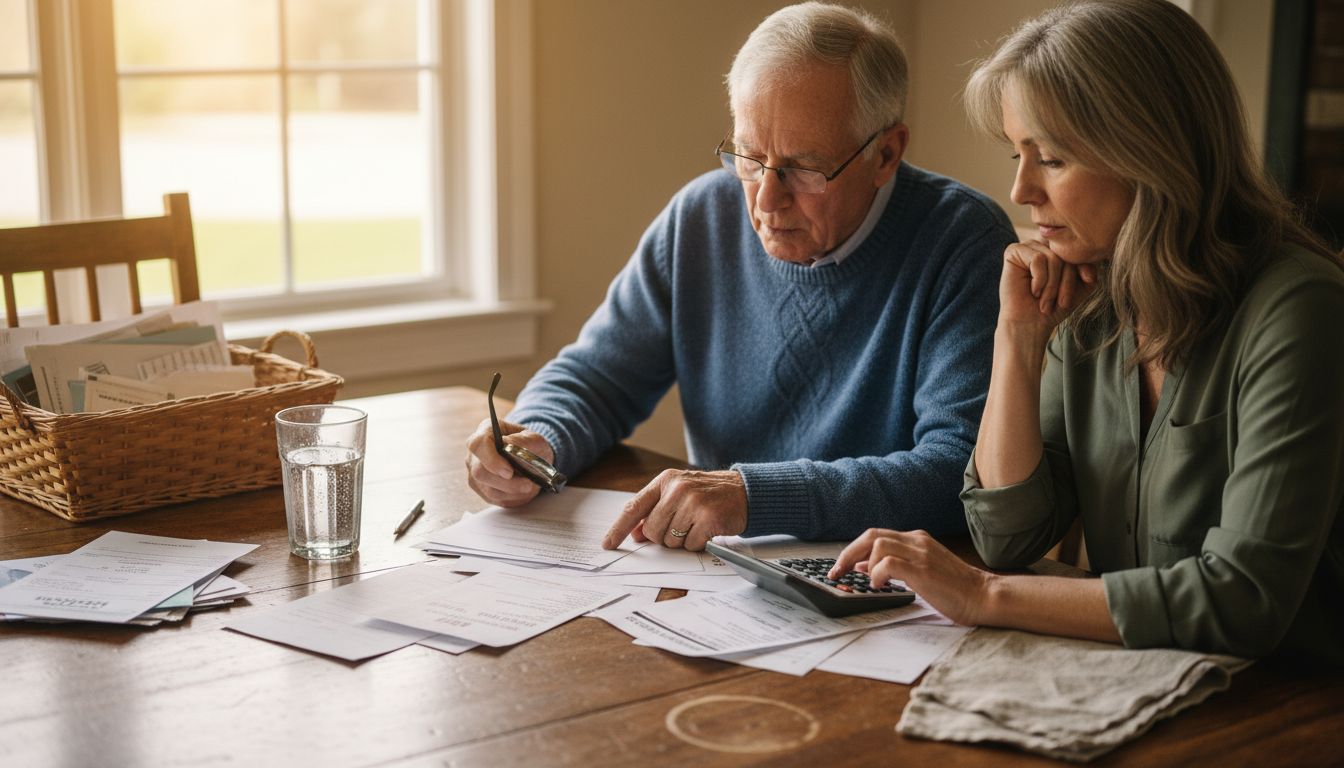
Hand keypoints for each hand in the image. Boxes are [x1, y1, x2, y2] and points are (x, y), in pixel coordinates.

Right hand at [464, 417, 556, 506]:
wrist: (529, 457)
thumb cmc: (529, 445)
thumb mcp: (534, 438)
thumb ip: (525, 440)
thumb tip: (510, 445)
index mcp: (485, 432)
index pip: (478, 445)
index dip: (491, 460)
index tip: (509, 472)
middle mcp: (475, 454)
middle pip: (480, 472)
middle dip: (506, 483)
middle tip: (528, 484)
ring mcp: (475, 473)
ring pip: (489, 490)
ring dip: (513, 492)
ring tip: (530, 486)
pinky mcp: (481, 489)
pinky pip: (495, 499)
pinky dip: (513, 497)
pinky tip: (523, 491)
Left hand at [601, 469, 747, 550]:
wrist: (744, 491)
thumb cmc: (708, 494)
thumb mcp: (679, 494)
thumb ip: (655, 511)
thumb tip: (635, 533)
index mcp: (666, 480)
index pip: (635, 507)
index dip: (618, 528)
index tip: (608, 543)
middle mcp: (678, 489)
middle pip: (653, 531)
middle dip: (664, 536)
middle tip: (682, 526)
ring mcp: (693, 503)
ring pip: (671, 541)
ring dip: (682, 541)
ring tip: (696, 525)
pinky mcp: (708, 518)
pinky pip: (690, 545)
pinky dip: (698, 544)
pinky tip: (707, 530)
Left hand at [829, 528, 992, 626]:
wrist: (983, 595)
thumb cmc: (953, 588)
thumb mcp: (919, 572)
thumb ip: (894, 565)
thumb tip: (864, 567)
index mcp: (916, 539)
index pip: (876, 535)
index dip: (853, 549)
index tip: (841, 566)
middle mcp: (916, 541)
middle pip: (871, 535)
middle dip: (848, 553)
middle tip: (837, 572)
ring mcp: (920, 553)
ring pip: (877, 544)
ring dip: (865, 563)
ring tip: (869, 582)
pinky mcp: (923, 569)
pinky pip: (888, 562)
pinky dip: (877, 573)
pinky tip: (880, 585)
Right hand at [998, 240, 1098, 342]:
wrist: (1031, 323)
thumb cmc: (1054, 306)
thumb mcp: (1081, 287)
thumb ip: (1090, 269)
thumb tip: (1088, 259)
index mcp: (1058, 248)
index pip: (1078, 249)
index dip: (1083, 269)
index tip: (1082, 287)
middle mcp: (1043, 242)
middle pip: (1066, 254)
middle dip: (1067, 282)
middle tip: (1061, 303)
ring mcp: (1028, 245)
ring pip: (1053, 258)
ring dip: (1052, 285)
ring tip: (1045, 301)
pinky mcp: (1013, 251)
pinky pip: (1037, 259)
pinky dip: (1039, 280)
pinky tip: (1033, 291)